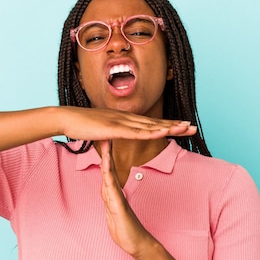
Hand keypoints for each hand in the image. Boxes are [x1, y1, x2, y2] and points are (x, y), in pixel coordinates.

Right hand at [60, 107, 196, 141]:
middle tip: (193, 127)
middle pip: (155, 122)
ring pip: (150, 126)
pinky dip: (152, 132)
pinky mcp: (115, 128)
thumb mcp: (99, 132)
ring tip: (186, 128)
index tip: (181, 126)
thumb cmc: (80, 125)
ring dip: (169, 127)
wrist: (66, 118)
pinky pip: (137, 132)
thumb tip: (110, 141)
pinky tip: (164, 132)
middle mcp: (126, 118)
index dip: (167, 125)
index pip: (150, 123)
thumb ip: (108, 136)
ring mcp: (121, 122)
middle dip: (175, 125)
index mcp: (124, 119)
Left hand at [99, 140, 155, 255]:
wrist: (138, 244)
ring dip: (107, 160)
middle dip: (105, 151)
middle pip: (109, 168)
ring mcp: (117, 200)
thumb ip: (110, 199)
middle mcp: (115, 194)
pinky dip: (109, 179)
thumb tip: (106, 188)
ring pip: (110, 176)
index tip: (101, 141)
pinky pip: (112, 191)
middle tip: (104, 134)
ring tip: (105, 145)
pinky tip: (106, 170)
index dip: (104, 156)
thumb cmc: (126, 229)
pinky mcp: (119, 208)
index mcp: (112, 194)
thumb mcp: (113, 211)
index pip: (107, 171)